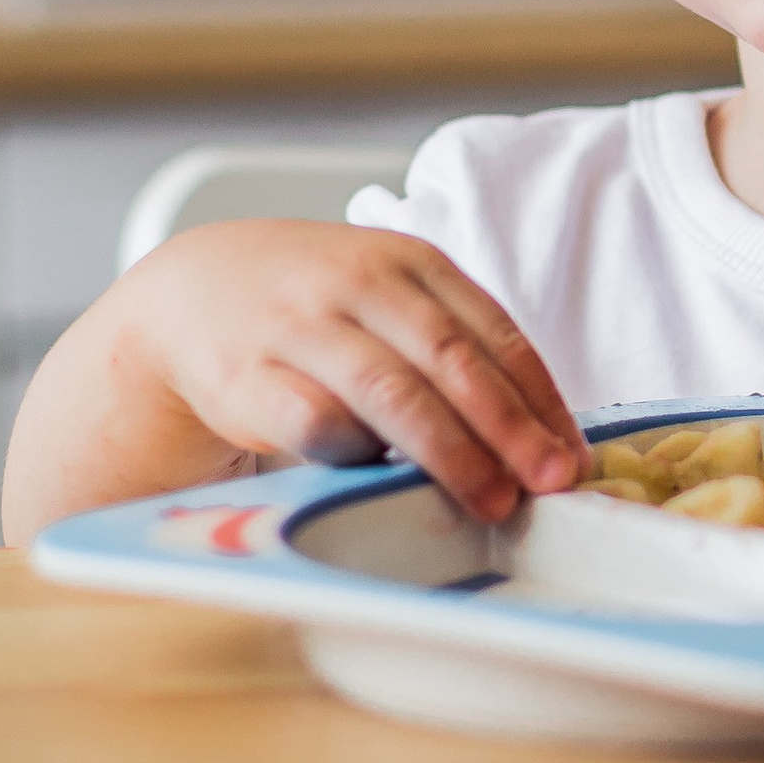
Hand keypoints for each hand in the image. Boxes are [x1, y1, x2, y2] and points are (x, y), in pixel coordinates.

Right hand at [119, 219, 587, 522]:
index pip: (493, 332)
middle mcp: (359, 284)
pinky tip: (392, 483)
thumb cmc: (318, 308)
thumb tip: (537, 437)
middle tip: (549, 481)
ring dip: (451, 451)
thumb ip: (451, 348)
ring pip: (391, 390)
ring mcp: (301, 327)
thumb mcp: (388, 297)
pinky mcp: (248, 377)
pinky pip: (314, 420)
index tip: (571, 454)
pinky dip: (360, 454)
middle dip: (509, 426)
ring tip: (493, 500)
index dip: (539, 398)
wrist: (192, 290)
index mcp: (409, 262)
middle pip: (451, 359)